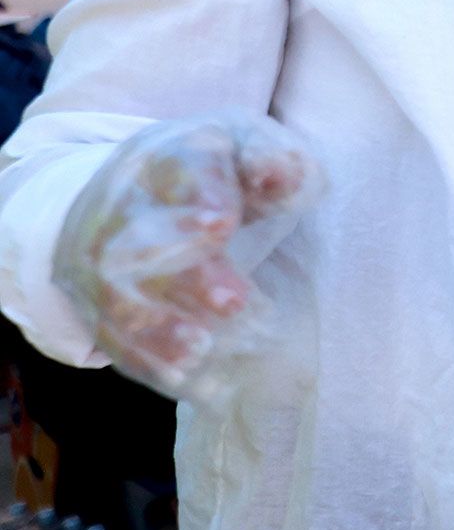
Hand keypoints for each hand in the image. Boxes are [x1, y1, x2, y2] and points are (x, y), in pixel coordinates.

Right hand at [53, 114, 318, 399]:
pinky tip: (189, 381)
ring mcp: (96, 258)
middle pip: (141, 242)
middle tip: (235, 302)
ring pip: (117, 297)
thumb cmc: (210, 172)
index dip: (195, 197)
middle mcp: (118, 207)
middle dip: (187, 275)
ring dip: (159, 329)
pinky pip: (112, 337)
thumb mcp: (244, 147)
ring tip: (203, 350)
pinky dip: (148, 362)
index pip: (175, 171)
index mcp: (164, 158)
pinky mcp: (91, 302)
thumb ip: (272, 160)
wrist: (127, 190)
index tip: (222, 224)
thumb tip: (285, 174)